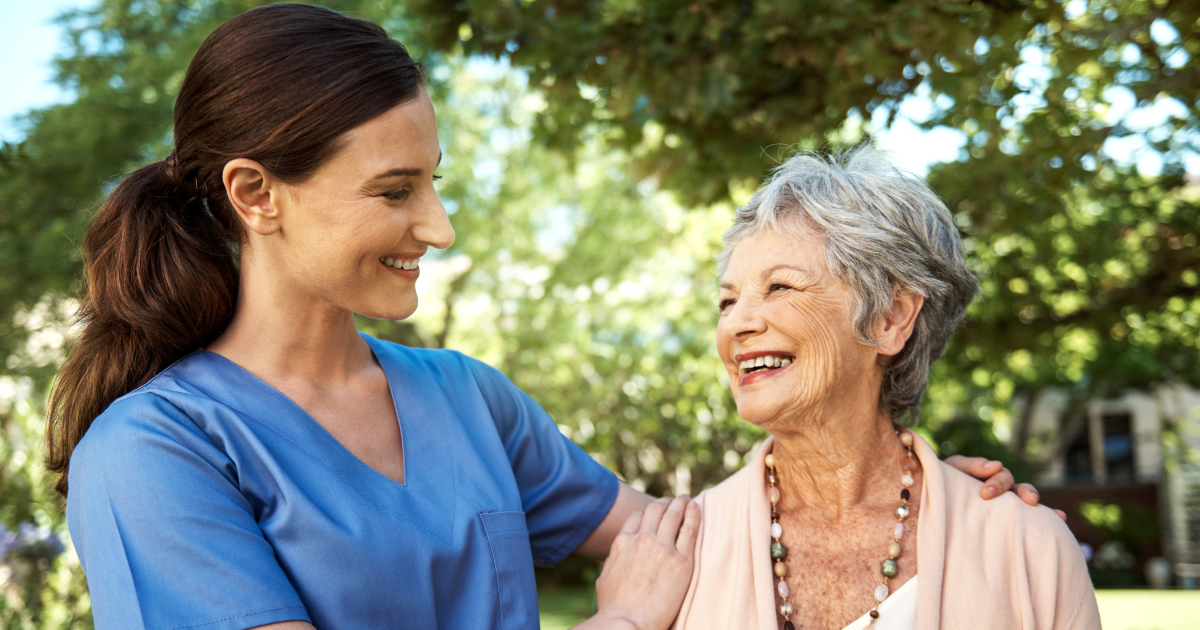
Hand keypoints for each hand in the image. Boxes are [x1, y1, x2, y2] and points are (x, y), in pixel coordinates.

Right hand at [583, 495, 699, 629]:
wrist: (627, 622)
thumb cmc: (614, 608)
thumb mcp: (605, 578)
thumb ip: (613, 563)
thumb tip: (613, 561)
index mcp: (622, 543)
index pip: (637, 516)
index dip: (648, 512)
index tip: (656, 511)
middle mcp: (641, 539)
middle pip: (655, 510)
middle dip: (665, 502)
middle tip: (674, 501)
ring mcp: (662, 548)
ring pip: (673, 514)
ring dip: (680, 503)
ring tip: (686, 499)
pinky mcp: (681, 560)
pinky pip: (690, 530)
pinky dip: (693, 515)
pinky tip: (697, 508)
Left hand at [944, 455, 1065, 520]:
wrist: (932, 500)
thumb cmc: (943, 482)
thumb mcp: (952, 469)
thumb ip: (971, 465)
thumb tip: (996, 465)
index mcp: (989, 475)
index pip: (1001, 475)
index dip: (997, 483)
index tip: (985, 494)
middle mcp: (1002, 490)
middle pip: (1019, 488)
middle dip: (1025, 492)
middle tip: (1027, 500)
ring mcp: (1006, 505)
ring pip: (1026, 502)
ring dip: (1039, 506)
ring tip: (1055, 514)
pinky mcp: (1007, 521)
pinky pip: (1029, 519)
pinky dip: (1048, 518)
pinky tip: (1061, 520)